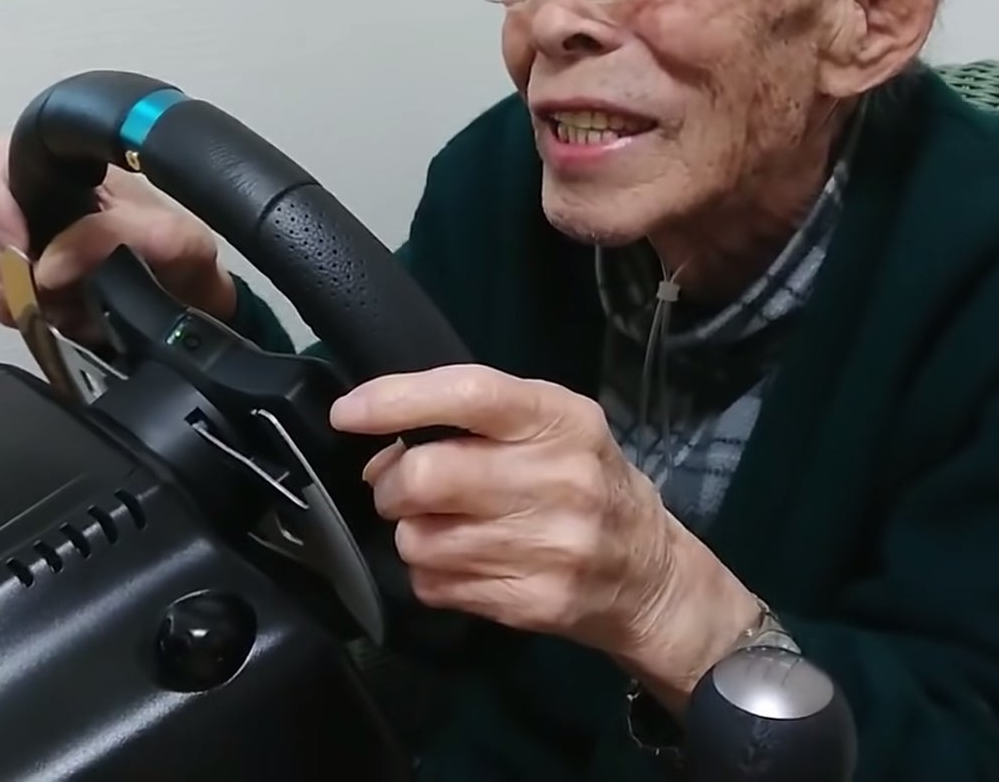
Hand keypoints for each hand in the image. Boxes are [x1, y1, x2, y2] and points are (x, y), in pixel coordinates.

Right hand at [0, 133, 236, 340]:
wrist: (197, 311)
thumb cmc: (187, 262)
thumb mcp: (168, 238)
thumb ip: (110, 235)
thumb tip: (46, 266)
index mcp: (71, 174)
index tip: (20, 242)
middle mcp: (44, 204)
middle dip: (4, 255)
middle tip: (40, 281)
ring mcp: (35, 246)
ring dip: (14, 288)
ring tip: (59, 302)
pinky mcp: (35, 287)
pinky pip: (1, 300)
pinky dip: (22, 312)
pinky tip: (59, 316)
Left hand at [330, 363, 692, 660]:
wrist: (650, 573)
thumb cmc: (588, 481)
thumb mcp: (556, 425)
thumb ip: (479, 418)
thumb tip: (381, 443)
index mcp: (562, 420)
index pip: (470, 395)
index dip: (396, 400)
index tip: (348, 412)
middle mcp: (561, 479)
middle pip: (427, 476)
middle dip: (391, 485)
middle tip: (400, 488)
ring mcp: (550, 546)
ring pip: (419, 539)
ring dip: (412, 533)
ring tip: (443, 527)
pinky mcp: (534, 602)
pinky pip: (435, 587)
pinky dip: (431, 575)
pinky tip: (464, 562)